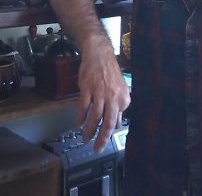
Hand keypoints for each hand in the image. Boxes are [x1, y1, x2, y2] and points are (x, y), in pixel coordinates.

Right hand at [76, 37, 129, 152]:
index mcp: (123, 98)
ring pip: (95, 117)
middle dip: (102, 139)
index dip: (109, 131)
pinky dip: (80, 117)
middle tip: (97, 149)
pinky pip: (83, 107)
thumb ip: (118, 106)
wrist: (99, 53)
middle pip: (107, 123)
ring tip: (85, 139)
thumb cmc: (109, 71)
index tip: (104, 138)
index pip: (117, 120)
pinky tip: (78, 124)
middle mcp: (113, 96)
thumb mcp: (119, 88)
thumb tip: (116, 123)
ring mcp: (99, 92)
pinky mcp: (87, 88)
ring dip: (89, 131)